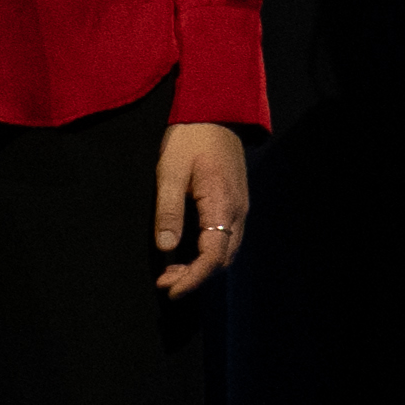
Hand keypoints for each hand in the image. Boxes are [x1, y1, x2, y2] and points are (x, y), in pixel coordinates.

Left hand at [149, 120, 251, 300]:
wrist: (216, 114)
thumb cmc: (189, 140)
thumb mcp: (169, 173)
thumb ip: (168, 211)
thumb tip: (167, 248)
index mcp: (223, 205)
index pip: (214, 255)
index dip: (193, 278)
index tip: (170, 290)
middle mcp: (238, 212)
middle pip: (223, 259)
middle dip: (195, 276)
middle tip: (164, 282)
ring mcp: (240, 208)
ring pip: (227, 250)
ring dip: (202, 267)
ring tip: (171, 273)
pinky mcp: (236, 204)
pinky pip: (227, 238)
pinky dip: (209, 253)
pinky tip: (187, 253)